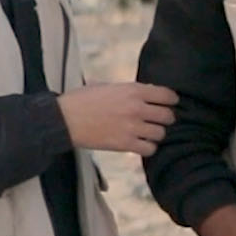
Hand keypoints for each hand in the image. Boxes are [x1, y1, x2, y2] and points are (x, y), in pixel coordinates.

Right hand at [57, 83, 178, 155]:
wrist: (64, 119)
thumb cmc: (81, 100)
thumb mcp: (106, 86)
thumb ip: (128, 90)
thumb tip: (146, 93)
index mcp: (132, 90)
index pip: (167, 95)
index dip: (171, 100)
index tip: (169, 104)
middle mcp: (136, 108)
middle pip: (168, 116)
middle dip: (165, 118)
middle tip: (158, 120)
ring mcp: (132, 127)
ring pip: (161, 133)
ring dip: (156, 134)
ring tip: (147, 133)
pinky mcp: (125, 144)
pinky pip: (149, 149)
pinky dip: (147, 147)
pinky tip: (140, 144)